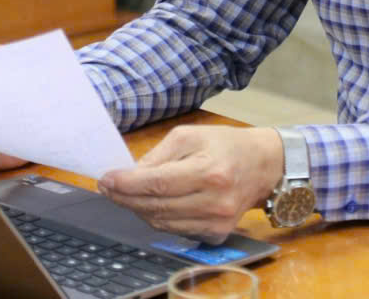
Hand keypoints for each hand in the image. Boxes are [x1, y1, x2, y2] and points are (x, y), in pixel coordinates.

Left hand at [97, 125, 282, 242]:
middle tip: (108, 186)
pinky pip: (175, 230)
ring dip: (138, 209)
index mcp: (209, 171)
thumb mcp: (191, 135)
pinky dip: (158, 218)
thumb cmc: (226, 145)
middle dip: (125, 197)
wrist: (263, 165)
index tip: (105, 179)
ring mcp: (217, 222)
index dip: (127, 184)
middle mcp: (214, 201)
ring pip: (162, 222)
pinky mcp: (217, 233)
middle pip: (157, 206)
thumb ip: (159, 155)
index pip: (158, 183)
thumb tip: (131, 173)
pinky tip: (149, 203)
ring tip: (124, 194)